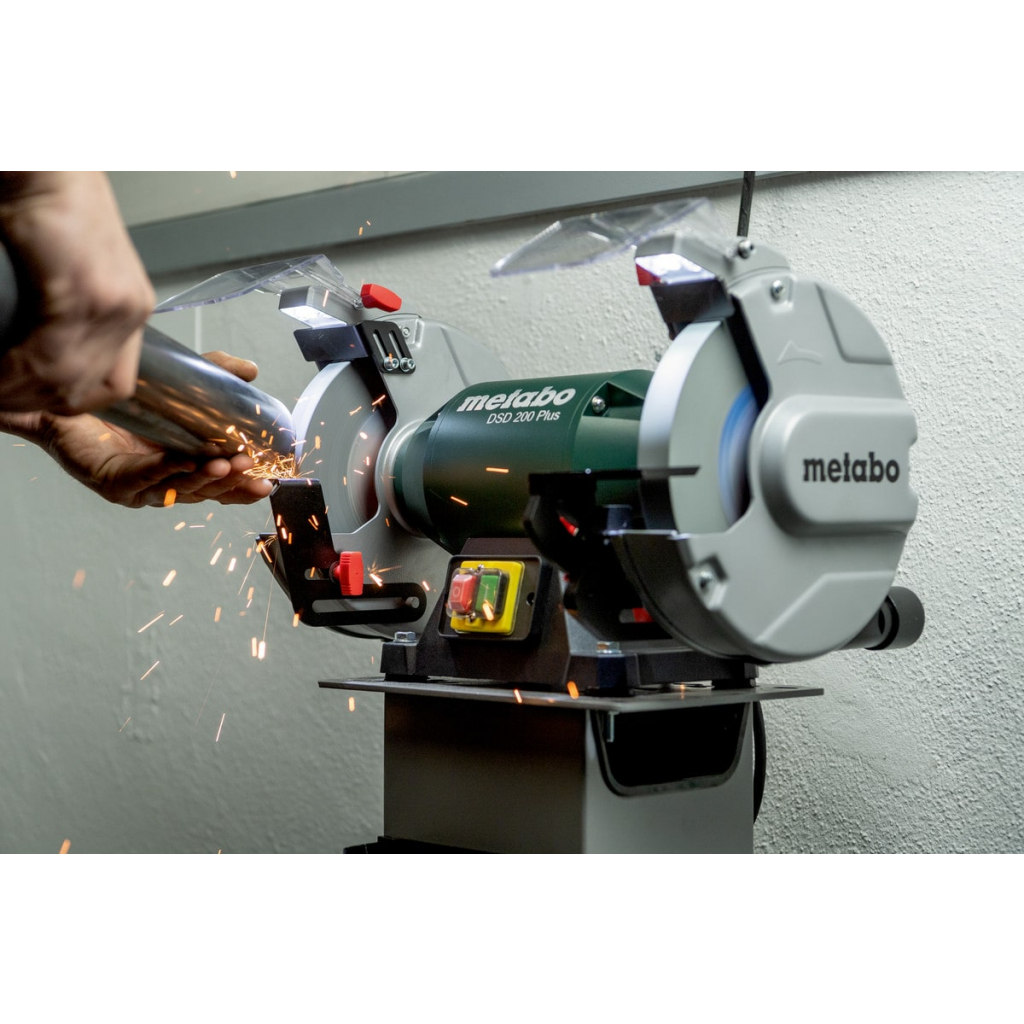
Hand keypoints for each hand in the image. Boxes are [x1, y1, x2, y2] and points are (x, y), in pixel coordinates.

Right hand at [0, 171, 153, 414]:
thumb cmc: (41, 204)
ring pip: (63, 379)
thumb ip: (57, 312)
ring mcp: (114, 304)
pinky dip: (10, 370)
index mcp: (128, 308)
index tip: (23, 401)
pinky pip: (45, 355)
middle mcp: (130, 311)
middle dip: (29, 400)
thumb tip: (27, 350)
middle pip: (84, 388)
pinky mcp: (85, 292)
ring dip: (14, 389)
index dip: (64, 400)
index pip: (112, 384)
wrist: (44, 158)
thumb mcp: (61, 273)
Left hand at [0, 351, 274, 507]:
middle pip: (206, 491)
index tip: (271, 477)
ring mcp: (140, 488)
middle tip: (255, 473)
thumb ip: (215, 374)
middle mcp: (164, 483)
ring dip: (206, 479)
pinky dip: (168, 469)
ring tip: (227, 465)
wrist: (66, 396)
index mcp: (184, 467)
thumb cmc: (121, 400)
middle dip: (233, 483)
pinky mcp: (115, 484)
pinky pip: (145, 478)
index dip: (247, 483)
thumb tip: (250, 371)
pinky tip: (186, 460)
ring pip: (180, 488)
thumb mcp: (179, 385)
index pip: (222, 483)